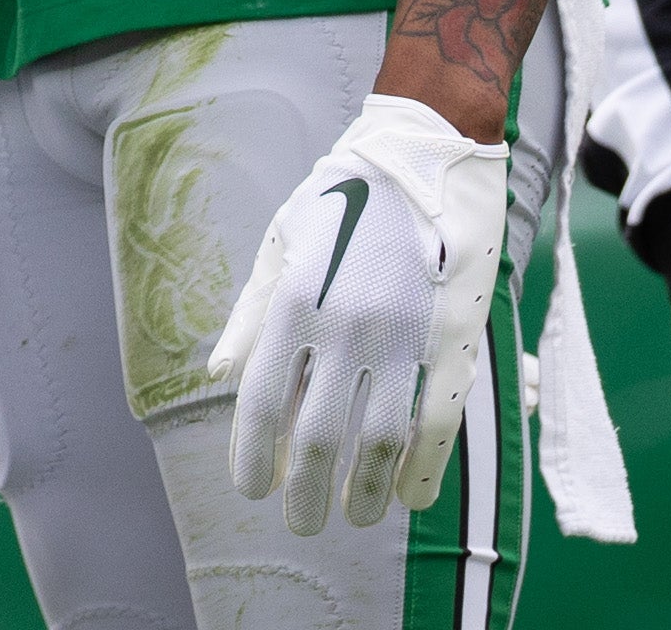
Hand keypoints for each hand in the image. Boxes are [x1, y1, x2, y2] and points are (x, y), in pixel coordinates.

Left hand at [207, 90, 510, 534]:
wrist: (427, 147)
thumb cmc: (345, 194)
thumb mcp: (283, 240)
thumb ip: (251, 313)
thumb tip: (217, 374)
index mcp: (294, 299)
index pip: (261, 401)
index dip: (252, 456)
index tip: (253, 489)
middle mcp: (344, 324)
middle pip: (317, 438)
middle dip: (305, 494)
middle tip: (301, 523)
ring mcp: (402, 333)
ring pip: (379, 443)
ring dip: (365, 492)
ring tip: (354, 516)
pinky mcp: (453, 337)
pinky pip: (438, 422)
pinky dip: (424, 469)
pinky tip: (412, 497)